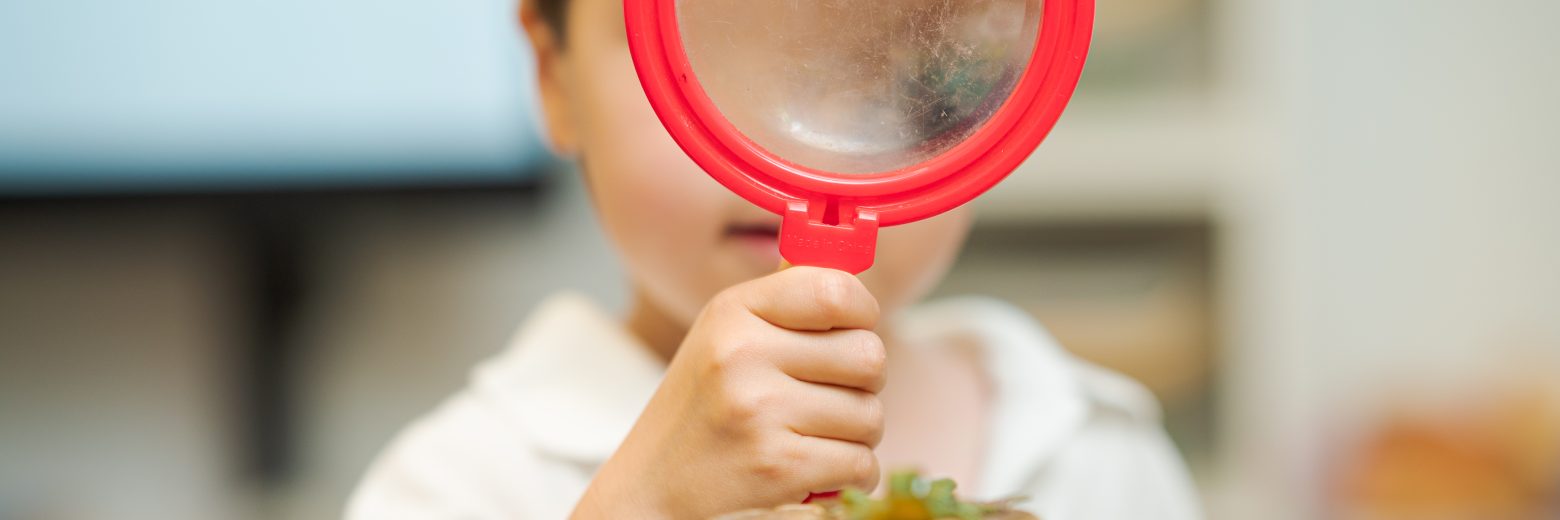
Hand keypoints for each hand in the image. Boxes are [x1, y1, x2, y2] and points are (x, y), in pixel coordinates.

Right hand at [571, 267, 885, 518]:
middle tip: (829, 396)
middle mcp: (742, 354)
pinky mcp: (777, 466)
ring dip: (856, 435)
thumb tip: (843, 260)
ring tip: (812, 436)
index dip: (863, 313)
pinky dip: (852, 474)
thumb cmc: (703, 410)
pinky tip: (818, 471)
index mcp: (733, 312)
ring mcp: (759, 411)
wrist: (649, 488)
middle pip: (868, 356)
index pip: (836, 291)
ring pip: (871, 415)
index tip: (851, 331)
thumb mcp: (724, 337)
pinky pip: (861, 463)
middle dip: (863, 384)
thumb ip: (784, 303)